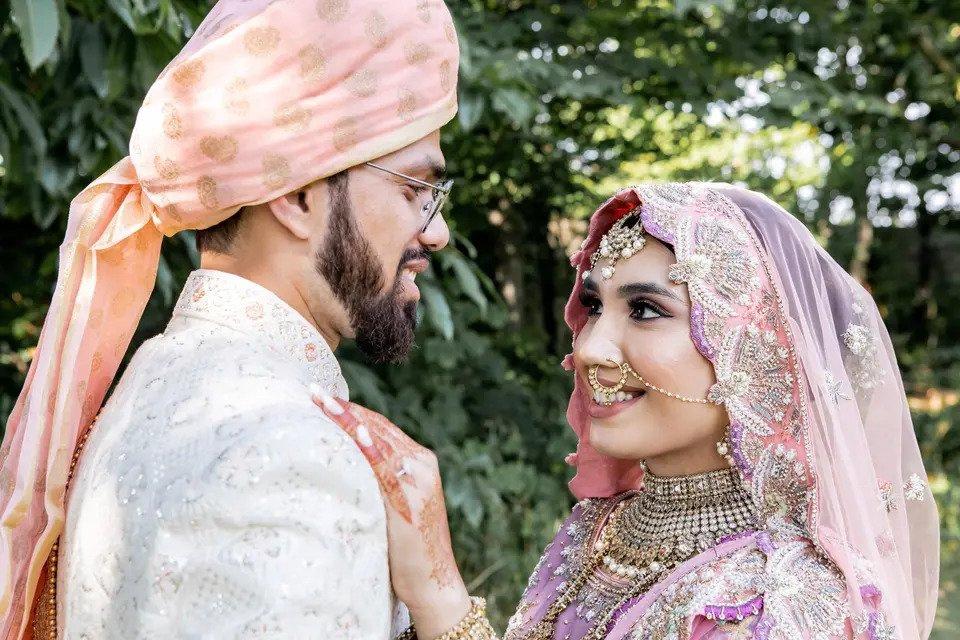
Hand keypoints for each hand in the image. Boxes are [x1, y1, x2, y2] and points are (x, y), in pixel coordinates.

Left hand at [311, 389, 470, 638]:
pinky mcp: (411, 497)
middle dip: (346, 410)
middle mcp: (422, 464)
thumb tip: (342, 465)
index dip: (353, 412)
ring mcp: (418, 479)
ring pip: (379, 441)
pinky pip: (386, 468)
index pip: (381, 428)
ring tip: (324, 404)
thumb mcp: (391, 506)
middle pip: (378, 428)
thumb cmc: (407, 549)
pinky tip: (358, 433)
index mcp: (419, 461)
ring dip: (350, 420)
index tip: (325, 399)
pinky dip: (372, 449)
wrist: (433, 581)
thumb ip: (376, 481)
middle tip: (315, 394)